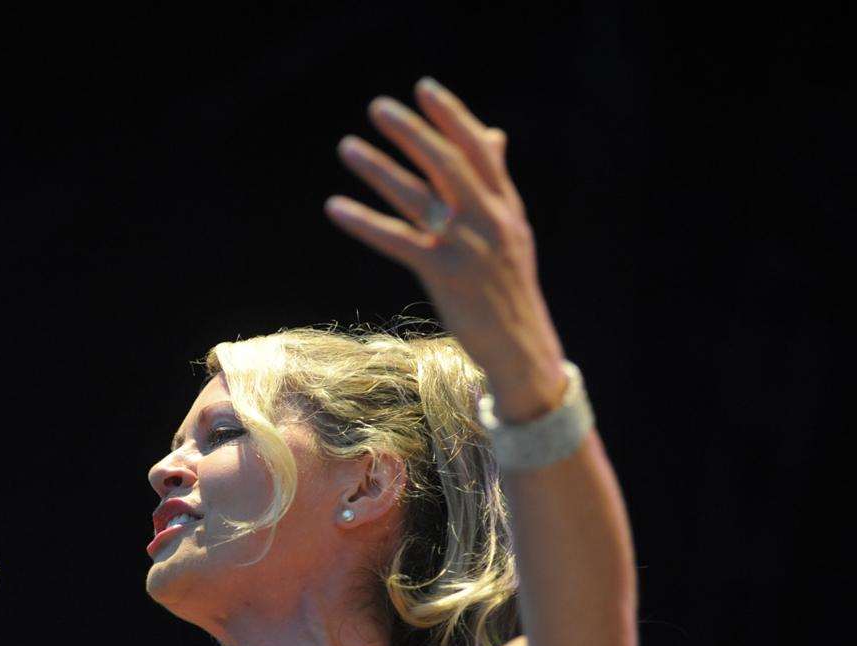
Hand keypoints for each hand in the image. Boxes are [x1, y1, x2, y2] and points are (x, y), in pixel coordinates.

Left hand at [325, 77, 567, 412]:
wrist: (521, 346)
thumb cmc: (508, 285)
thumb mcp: (511, 228)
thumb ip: (496, 181)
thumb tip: (493, 133)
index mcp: (505, 205)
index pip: (478, 149)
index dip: (451, 116)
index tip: (424, 88)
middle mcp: (488, 219)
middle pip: (447, 162)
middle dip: (412, 131)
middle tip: (378, 107)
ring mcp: (466, 245)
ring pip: (416, 196)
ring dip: (378, 168)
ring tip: (348, 147)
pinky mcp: (442, 274)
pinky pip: (395, 240)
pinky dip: (363, 221)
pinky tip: (335, 207)